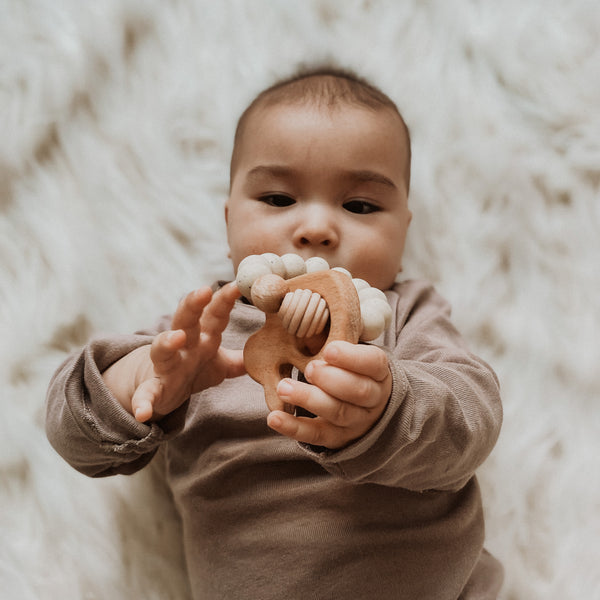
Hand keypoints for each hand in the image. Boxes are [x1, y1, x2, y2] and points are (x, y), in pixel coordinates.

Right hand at [117, 282, 244, 421]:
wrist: (161, 390)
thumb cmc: (194, 369)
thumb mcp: (221, 364)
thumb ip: (243, 358)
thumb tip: (273, 352)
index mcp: (203, 338)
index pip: (214, 315)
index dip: (225, 300)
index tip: (239, 285)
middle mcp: (184, 347)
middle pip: (186, 321)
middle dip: (193, 305)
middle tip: (203, 291)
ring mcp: (167, 366)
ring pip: (162, 350)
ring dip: (167, 342)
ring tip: (176, 338)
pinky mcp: (154, 388)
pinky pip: (147, 394)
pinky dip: (143, 402)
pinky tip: (142, 412)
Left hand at [266, 341, 391, 448]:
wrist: (366, 407)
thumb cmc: (351, 369)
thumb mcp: (351, 351)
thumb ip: (336, 338)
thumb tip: (309, 322)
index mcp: (379, 372)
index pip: (373, 363)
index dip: (352, 358)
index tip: (329, 349)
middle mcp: (372, 399)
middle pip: (357, 391)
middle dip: (331, 379)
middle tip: (309, 368)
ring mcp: (355, 422)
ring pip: (337, 413)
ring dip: (309, 399)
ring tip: (283, 387)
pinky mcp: (335, 438)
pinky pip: (315, 436)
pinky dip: (294, 428)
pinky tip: (275, 417)